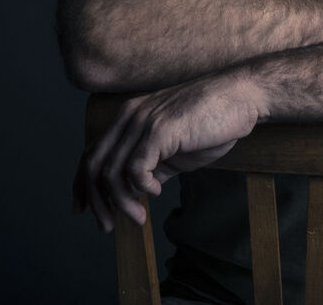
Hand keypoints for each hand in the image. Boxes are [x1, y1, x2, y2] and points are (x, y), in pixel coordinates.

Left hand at [74, 71, 261, 230]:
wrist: (241, 96)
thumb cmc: (213, 120)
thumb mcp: (175, 146)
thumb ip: (153, 163)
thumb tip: (136, 192)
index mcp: (130, 117)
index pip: (92, 152)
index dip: (81, 184)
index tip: (83, 210)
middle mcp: (130, 115)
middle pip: (93, 163)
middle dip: (96, 201)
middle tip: (107, 226)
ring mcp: (144, 120)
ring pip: (111, 170)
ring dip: (121, 202)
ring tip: (138, 217)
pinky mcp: (161, 129)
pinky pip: (136, 167)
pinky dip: (141, 187)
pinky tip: (156, 192)